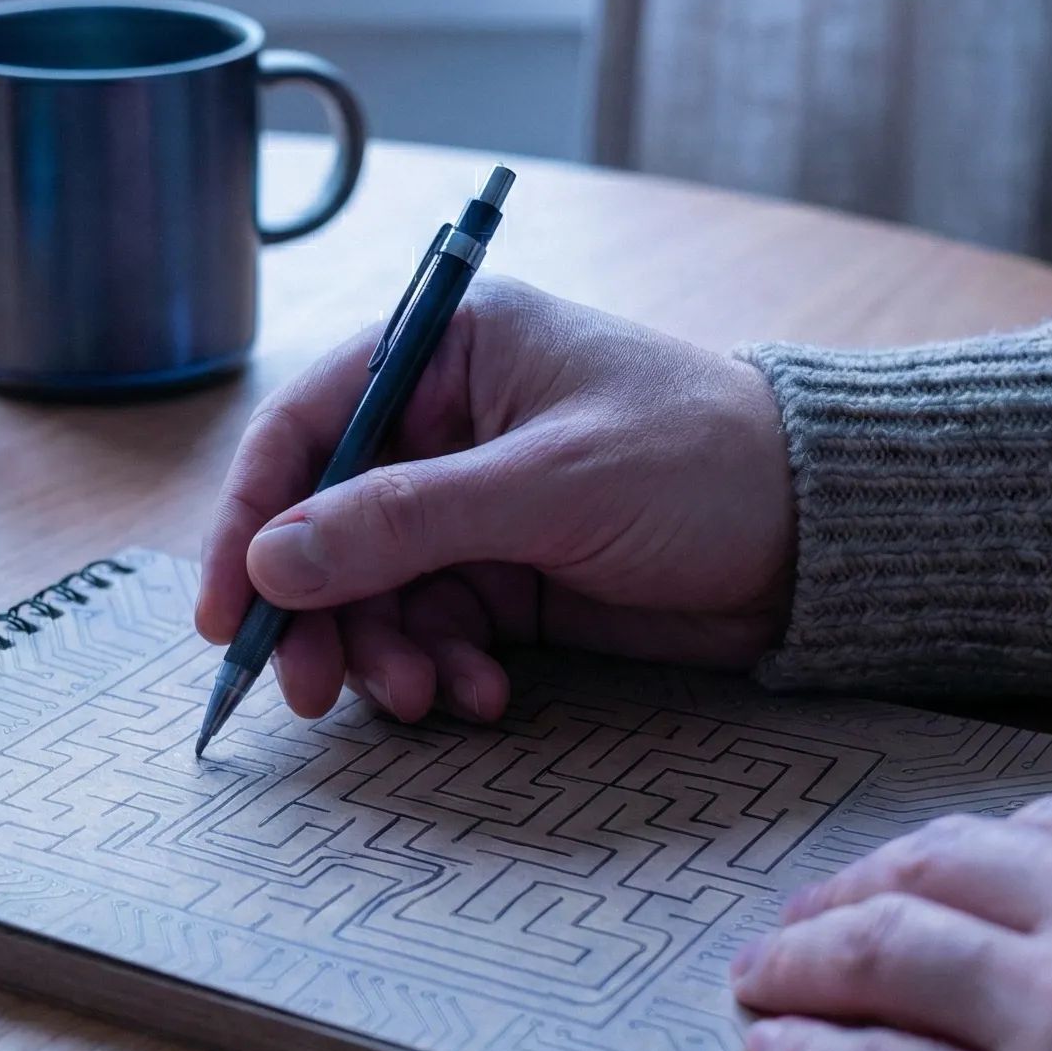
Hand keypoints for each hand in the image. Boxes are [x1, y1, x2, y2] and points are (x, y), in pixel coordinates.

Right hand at [196, 277, 795, 720]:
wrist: (823, 541)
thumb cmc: (704, 465)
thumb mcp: (549, 487)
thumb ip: (406, 522)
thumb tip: (274, 561)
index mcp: (450, 350)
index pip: (306, 426)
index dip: (253, 519)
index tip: (229, 609)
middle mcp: (448, 423)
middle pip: (327, 525)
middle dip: (320, 614)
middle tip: (316, 692)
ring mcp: (476, 505)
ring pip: (375, 592)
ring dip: (386, 654)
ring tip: (428, 700)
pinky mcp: (509, 575)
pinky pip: (434, 629)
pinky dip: (443, 671)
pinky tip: (483, 698)